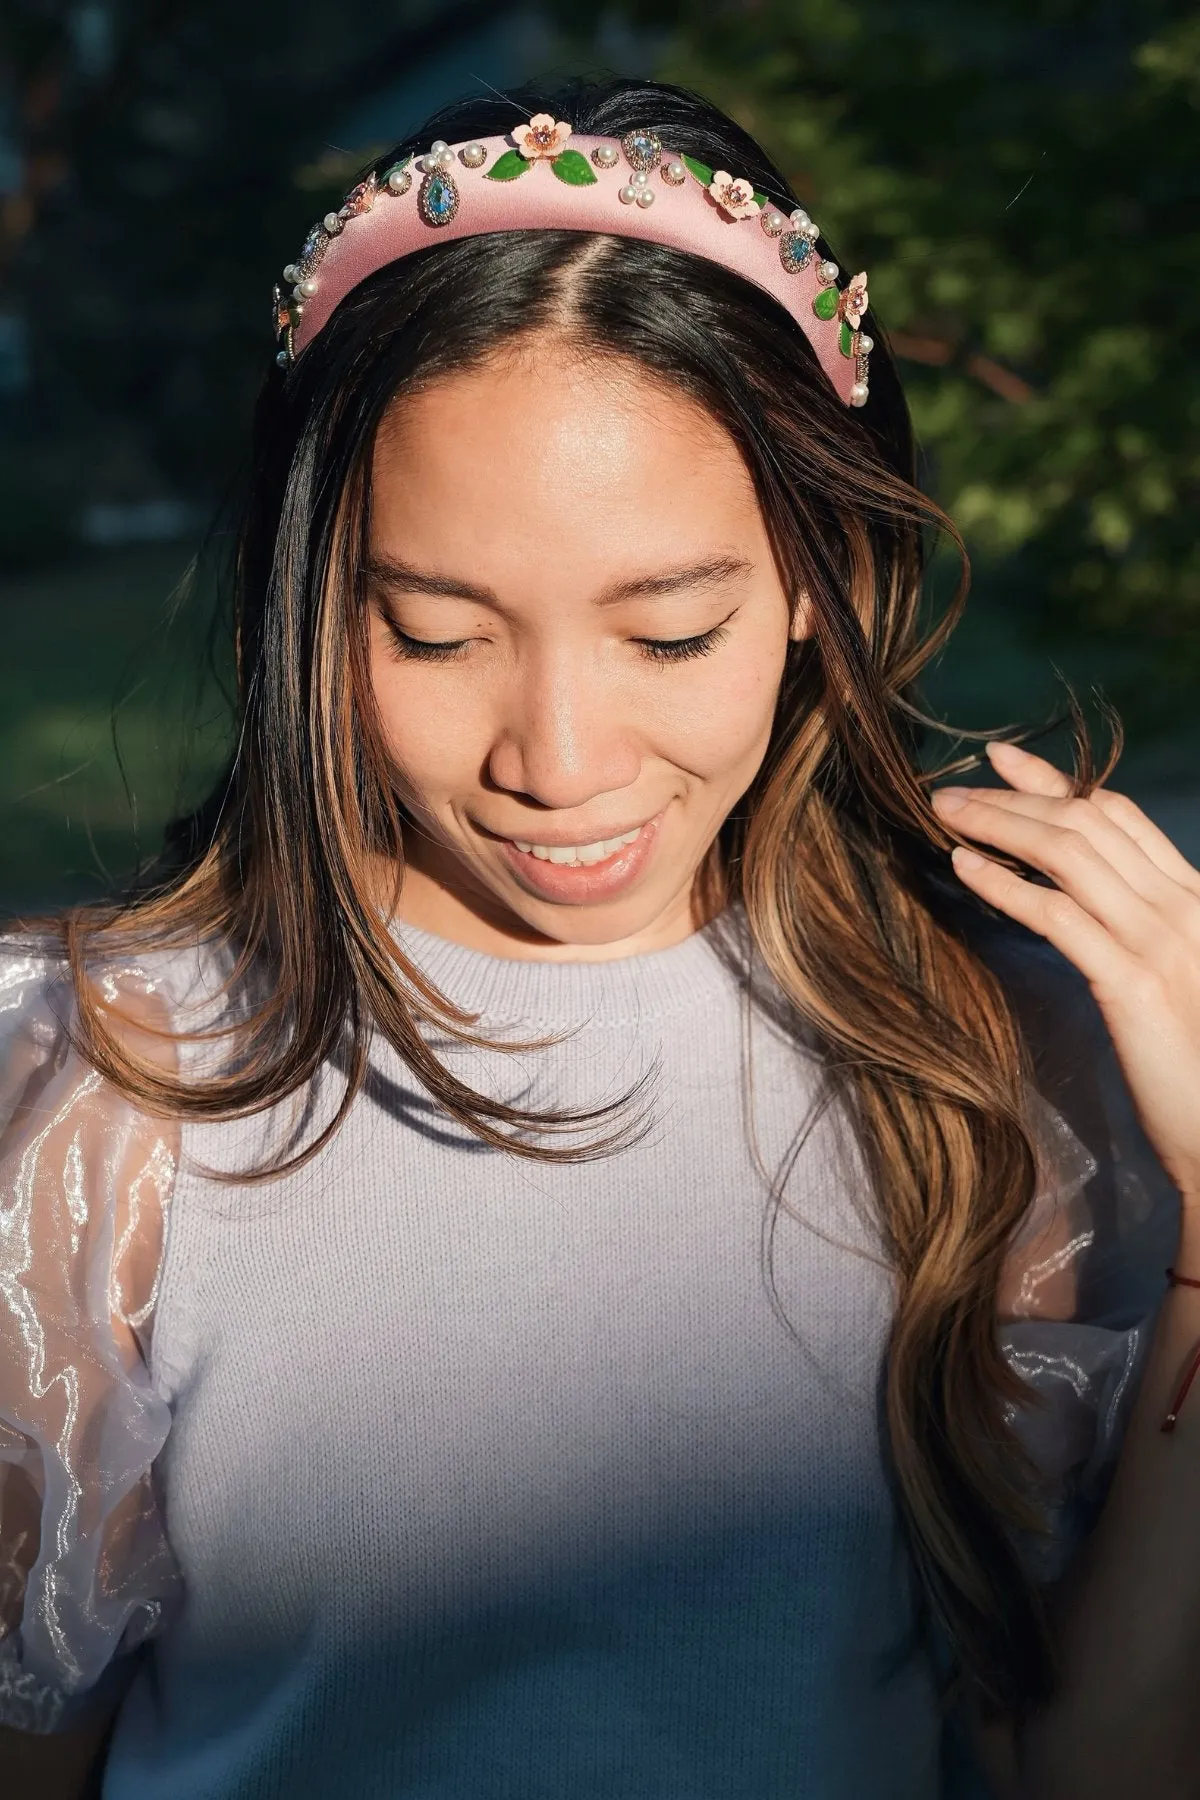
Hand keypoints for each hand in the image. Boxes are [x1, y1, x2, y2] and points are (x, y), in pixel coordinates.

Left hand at [931, 740, 1199, 1206]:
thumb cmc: (1196, 1067)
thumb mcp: (1175, 977)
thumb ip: (1140, 931)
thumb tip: (1081, 901)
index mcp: (1194, 898)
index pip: (1119, 815)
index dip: (1056, 782)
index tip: (1002, 759)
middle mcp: (1182, 906)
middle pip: (1086, 823)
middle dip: (1013, 798)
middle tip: (950, 789)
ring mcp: (1159, 940)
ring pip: (1069, 853)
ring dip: (999, 825)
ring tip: (946, 815)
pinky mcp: (1132, 983)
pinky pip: (1057, 915)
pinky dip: (1005, 883)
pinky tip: (964, 868)